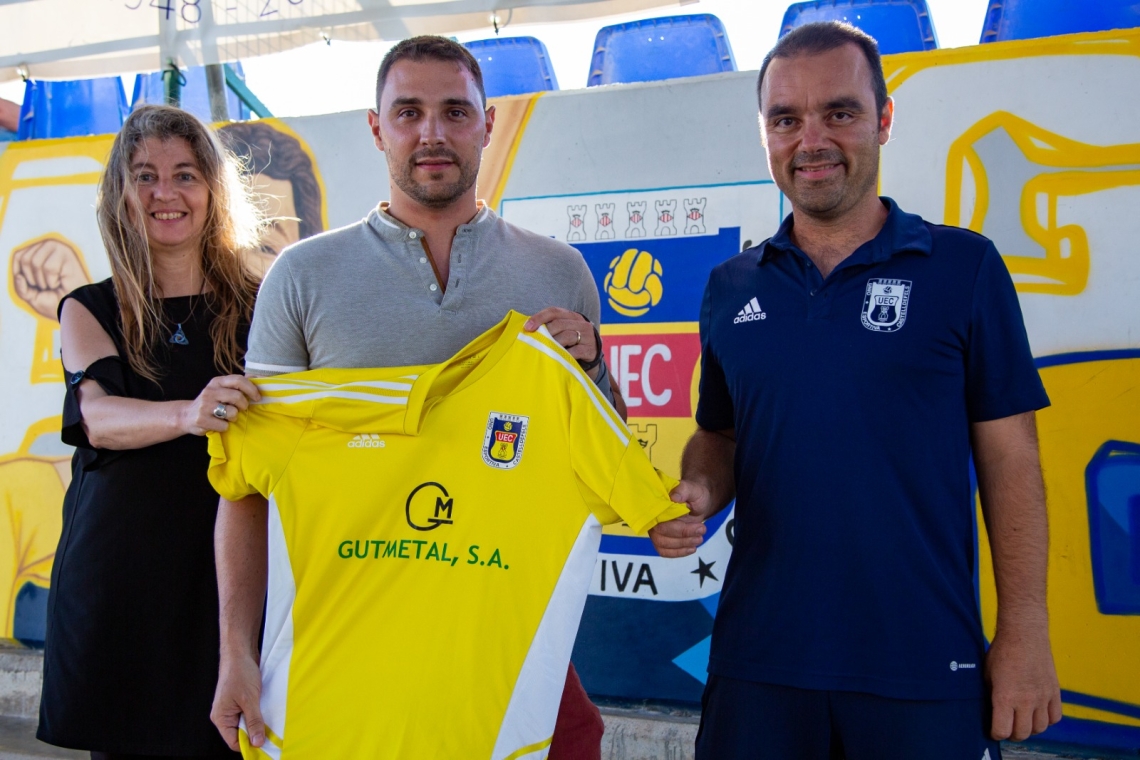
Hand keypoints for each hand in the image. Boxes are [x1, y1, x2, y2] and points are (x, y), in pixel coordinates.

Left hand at [12, 238, 89, 319]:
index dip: (22, 273)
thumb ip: (20, 287)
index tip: (35, 284)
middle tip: (47, 286)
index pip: (18, 256)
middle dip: (33, 279)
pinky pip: (49, 267)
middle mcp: (46, 247)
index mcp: (37, 252)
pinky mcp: (67, 253)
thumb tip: (19, 277)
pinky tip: (61, 281)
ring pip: (35, 262)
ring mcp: (57, 248)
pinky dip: (52, 280)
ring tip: (54, 284)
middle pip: (25, 259)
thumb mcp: (31, 297)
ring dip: (43, 281)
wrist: (75, 307)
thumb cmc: (56, 301)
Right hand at [181, 375, 260, 435]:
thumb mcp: (220, 390)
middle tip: (241, 409)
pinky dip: (225, 427)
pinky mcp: (201, 419)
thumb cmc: (210, 403)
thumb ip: (236, 385)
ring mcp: (204, 406)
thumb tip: (257, 377)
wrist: (186, 416)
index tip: (257, 398)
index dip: (251, 389)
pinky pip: (224, 425)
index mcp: (217, 382)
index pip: (238, 380)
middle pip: (237, 397)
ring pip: (232, 412)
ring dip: (234, 417)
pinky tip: (218, 424)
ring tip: (227, 417)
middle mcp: (210, 391)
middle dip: (243, 405)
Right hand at [211, 652, 264, 750]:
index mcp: (221, 718)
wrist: (240, 652)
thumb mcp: (250, 700)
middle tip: (271, 730)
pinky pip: (251, 713)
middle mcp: (225, 715)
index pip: (234, 742)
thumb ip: (254, 722)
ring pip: (248, 723)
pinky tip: (267, 708)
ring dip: (259, 721)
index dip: (249, 745)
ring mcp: (233, 708)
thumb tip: (257, 742)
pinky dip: (260, 712)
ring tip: (269, 716)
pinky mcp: (241, 701)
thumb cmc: (239, 673)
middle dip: (255, 732)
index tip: (265, 745)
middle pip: (241, 734)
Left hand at [524, 308, 598, 372]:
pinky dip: (564, 354)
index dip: (539, 317)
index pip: (554, 311)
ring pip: (567, 336)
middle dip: (545, 332)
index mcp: (572, 316)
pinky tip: (557, 359)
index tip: (527, 327)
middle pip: (559, 323)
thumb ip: (550, 329)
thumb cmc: (571, 345)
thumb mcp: (562, 333)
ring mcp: (588, 336)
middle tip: (535, 342)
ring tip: (544, 350)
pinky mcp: (591, 350)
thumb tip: (527, 330)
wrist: (591, 358)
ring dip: (553, 344)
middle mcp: (581, 323)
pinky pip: (575, 351)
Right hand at [649, 480, 713, 557]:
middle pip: (660, 534)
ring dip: (682, 545)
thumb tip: (674, 497)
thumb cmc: (694, 494)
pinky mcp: (661, 539)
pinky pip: (664, 551)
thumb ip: (684, 490)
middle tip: (702, 530)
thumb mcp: (693, 488)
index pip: (660, 520)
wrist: (698, 501)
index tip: (698, 526)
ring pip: (662, 544)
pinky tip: (691, 549)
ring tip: (699, 539)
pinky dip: (678, 552)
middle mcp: (653, 518)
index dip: (678, 528)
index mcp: (657, 504)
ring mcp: (656, 530)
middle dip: (683, 536)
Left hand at [986, 625, 1061, 740]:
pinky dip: (1047, 720)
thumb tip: (993, 710)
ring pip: (1040, 728)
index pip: (1002, 730)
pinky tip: (1038, 713)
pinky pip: (1055, 717)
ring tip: (1023, 720)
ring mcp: (1043, 697)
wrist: (1024, 634)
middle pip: (1023, 733)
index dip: (996, 733)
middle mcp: (1026, 700)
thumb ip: (992, 695)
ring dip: (1030, 728)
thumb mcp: (987, 674)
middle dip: (1013, 734)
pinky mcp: (1055, 691)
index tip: (993, 730)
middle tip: (1008, 728)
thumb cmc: (1002, 652)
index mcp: (1005, 696)